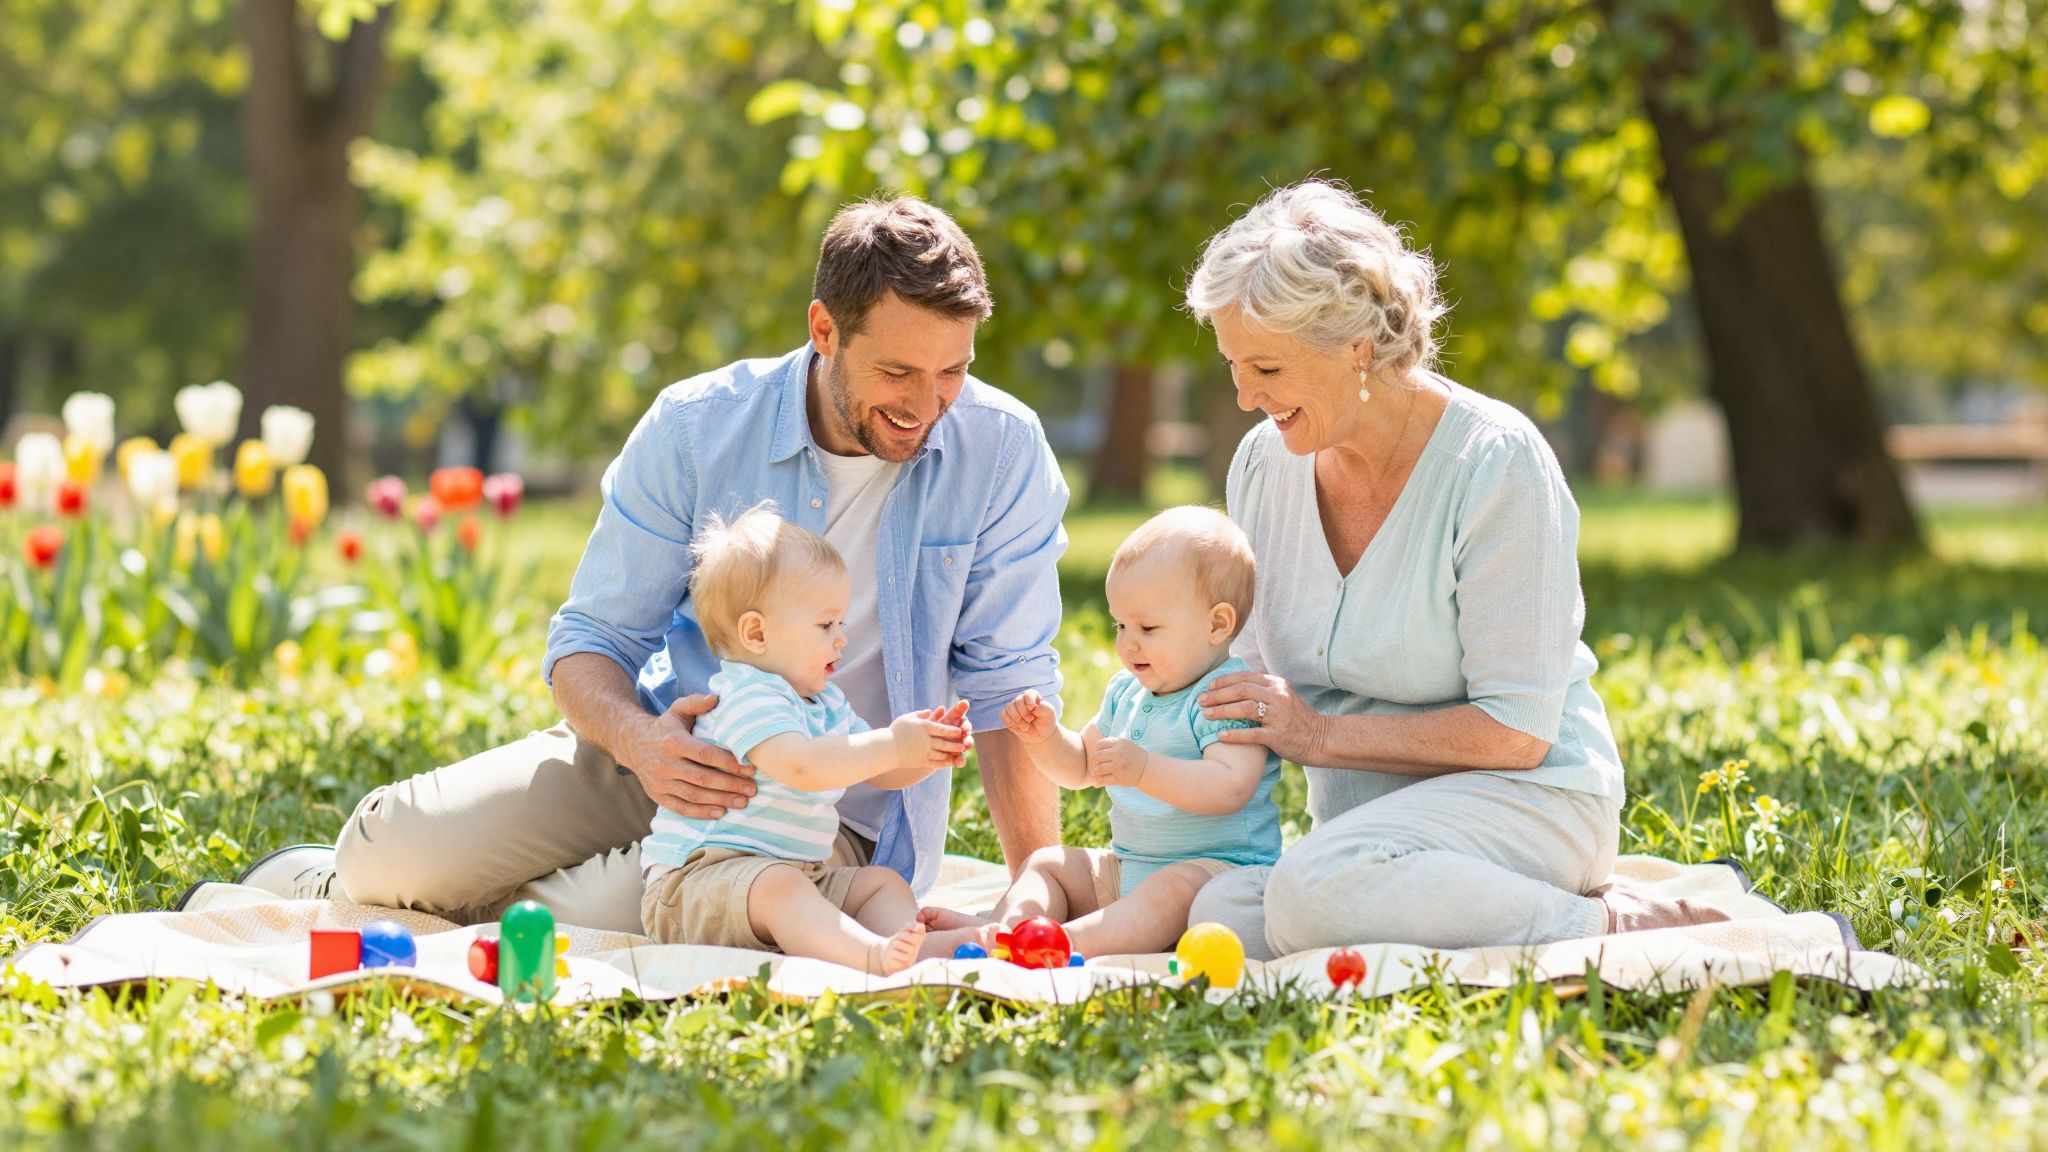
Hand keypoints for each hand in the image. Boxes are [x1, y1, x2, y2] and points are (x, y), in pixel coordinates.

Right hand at [619, 694, 756, 818]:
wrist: (633, 743)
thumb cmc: (665, 727)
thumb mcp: (677, 710)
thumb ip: (696, 703)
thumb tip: (716, 697)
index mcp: (673, 742)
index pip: (706, 755)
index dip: (729, 763)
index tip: (751, 768)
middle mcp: (665, 764)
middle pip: (703, 778)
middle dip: (730, 785)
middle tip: (752, 789)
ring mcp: (660, 782)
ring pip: (694, 795)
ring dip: (720, 800)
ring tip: (742, 801)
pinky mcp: (657, 795)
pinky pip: (681, 808)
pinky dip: (701, 812)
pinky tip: (720, 812)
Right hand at [890, 700, 971, 773]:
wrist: (886, 749)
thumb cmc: (896, 731)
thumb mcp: (907, 718)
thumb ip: (920, 715)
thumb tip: (931, 710)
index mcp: (923, 728)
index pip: (941, 728)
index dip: (952, 730)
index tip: (959, 730)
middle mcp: (925, 740)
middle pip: (944, 742)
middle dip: (955, 743)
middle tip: (965, 744)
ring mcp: (923, 752)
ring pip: (941, 753)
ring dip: (952, 753)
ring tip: (960, 752)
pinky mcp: (921, 761)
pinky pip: (935, 763)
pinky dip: (944, 762)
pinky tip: (950, 761)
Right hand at [999, 690, 1057, 744]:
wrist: (1040, 735)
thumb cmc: (1046, 721)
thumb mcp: (1049, 713)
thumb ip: (1045, 707)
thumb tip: (1034, 707)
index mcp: (1032, 695)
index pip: (1028, 694)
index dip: (1029, 702)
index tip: (1033, 709)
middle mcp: (1021, 699)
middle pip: (1017, 701)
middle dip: (1024, 713)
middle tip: (1031, 720)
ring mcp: (1013, 707)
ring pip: (1009, 709)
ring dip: (1018, 720)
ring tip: (1026, 726)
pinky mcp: (1007, 715)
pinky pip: (1003, 715)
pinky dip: (1010, 722)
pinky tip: (1018, 727)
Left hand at [1085, 735, 1148, 787]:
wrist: (1147, 769)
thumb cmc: (1134, 756)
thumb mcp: (1125, 744)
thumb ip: (1112, 744)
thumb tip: (1094, 748)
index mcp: (1119, 743)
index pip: (1099, 744)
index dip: (1096, 750)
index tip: (1099, 755)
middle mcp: (1118, 754)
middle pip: (1097, 756)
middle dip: (1093, 762)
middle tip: (1095, 765)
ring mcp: (1118, 766)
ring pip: (1098, 768)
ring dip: (1095, 772)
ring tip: (1097, 773)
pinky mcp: (1119, 778)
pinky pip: (1103, 780)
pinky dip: (1098, 782)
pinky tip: (1097, 782)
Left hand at [1197, 671, 1328, 764]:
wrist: (1322, 739)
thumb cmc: (1298, 719)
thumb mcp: (1284, 697)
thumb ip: (1264, 690)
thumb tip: (1236, 685)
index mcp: (1277, 685)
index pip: (1245, 677)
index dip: (1224, 681)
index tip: (1209, 686)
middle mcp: (1278, 697)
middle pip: (1241, 690)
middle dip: (1218, 695)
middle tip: (1201, 700)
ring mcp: (1278, 716)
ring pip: (1244, 709)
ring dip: (1222, 711)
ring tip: (1206, 715)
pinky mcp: (1278, 736)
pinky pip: (1252, 734)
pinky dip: (1234, 735)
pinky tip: (1220, 736)